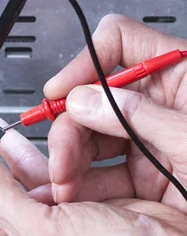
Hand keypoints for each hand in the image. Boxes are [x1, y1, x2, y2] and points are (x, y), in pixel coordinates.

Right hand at [44, 15, 186, 213]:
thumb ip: (141, 117)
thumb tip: (86, 101)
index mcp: (181, 75)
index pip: (118, 44)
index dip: (85, 62)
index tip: (61, 90)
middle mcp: (159, 104)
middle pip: (94, 97)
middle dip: (70, 125)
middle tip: (60, 152)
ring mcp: (149, 140)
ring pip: (91, 137)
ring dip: (69, 158)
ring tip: (62, 181)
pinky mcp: (144, 175)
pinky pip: (101, 172)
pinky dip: (81, 182)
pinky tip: (71, 192)